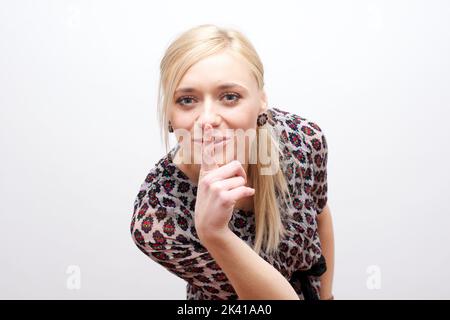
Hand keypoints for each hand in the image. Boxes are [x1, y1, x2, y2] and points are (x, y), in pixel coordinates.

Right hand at [194, 124, 254, 240]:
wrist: (208, 225)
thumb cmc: (212, 204)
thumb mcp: (209, 187)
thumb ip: (218, 174)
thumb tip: (237, 165)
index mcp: (206, 173)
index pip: (207, 153)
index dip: (209, 138)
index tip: (207, 124)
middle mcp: (208, 178)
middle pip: (236, 165)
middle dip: (240, 175)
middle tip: (235, 186)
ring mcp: (215, 187)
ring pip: (241, 178)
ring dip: (242, 187)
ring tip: (232, 196)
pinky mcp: (224, 197)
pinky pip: (244, 189)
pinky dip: (247, 193)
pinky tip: (242, 197)